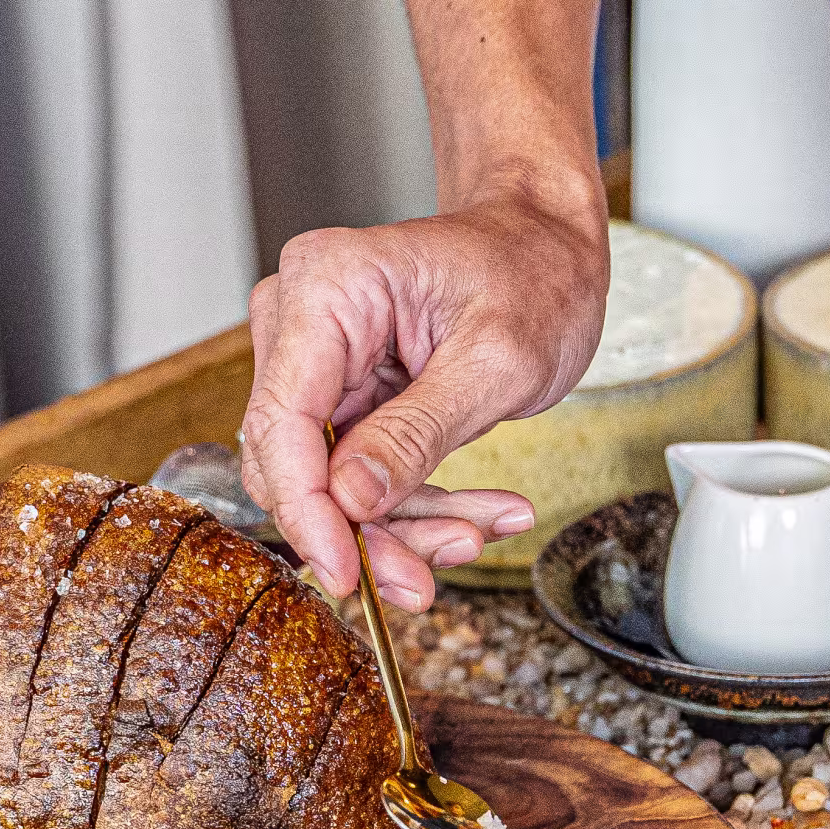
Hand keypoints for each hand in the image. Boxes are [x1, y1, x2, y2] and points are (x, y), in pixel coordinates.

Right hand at [239, 175, 608, 610]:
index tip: (345, 575)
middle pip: (298, 463)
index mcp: (326, 289)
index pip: (282, 422)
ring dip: (403, 525)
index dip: (308, 511)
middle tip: (425, 581)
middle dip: (364, 531)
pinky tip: (484, 514)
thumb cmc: (534, 273)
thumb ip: (419, 431)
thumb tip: (351, 499)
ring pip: (332, 483)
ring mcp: (320, 361)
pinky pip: (364, 474)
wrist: (548, 247)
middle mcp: (304, 321)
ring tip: (480, 531)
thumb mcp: (497, 360)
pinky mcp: (347, 395)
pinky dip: (419, 504)